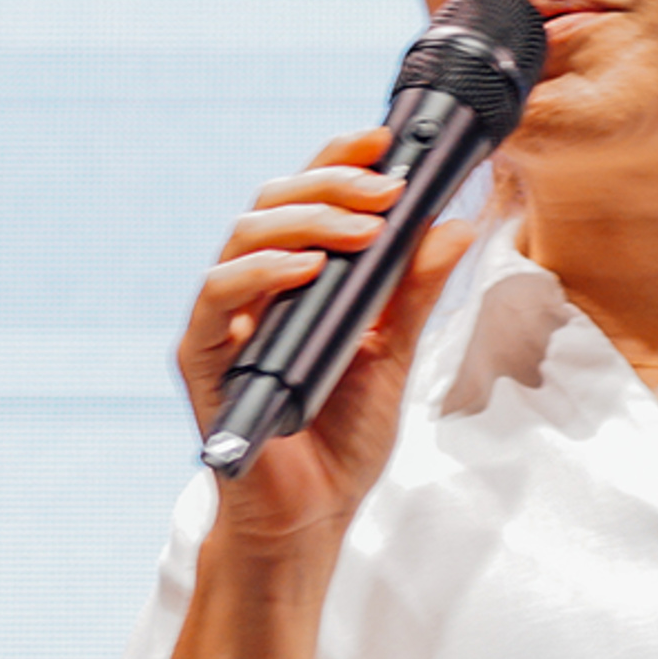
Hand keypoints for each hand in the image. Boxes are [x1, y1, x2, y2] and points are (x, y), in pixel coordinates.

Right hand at [172, 128, 480, 548]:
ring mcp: (225, 322)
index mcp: (297, 281)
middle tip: (387, 189)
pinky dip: (263, 275)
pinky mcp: (204, 360)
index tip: (388, 140)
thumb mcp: (393, 356)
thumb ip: (414, 294)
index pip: (310, 199)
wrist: (311, 518)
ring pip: (245, 236)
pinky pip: (219, 298)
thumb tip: (453, 226)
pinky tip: (308, 270)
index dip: (341, 160)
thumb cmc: (341, 443)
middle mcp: (255, 291)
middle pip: (275, 203)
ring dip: (306, 221)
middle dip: (333, 184)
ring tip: (363, 229)